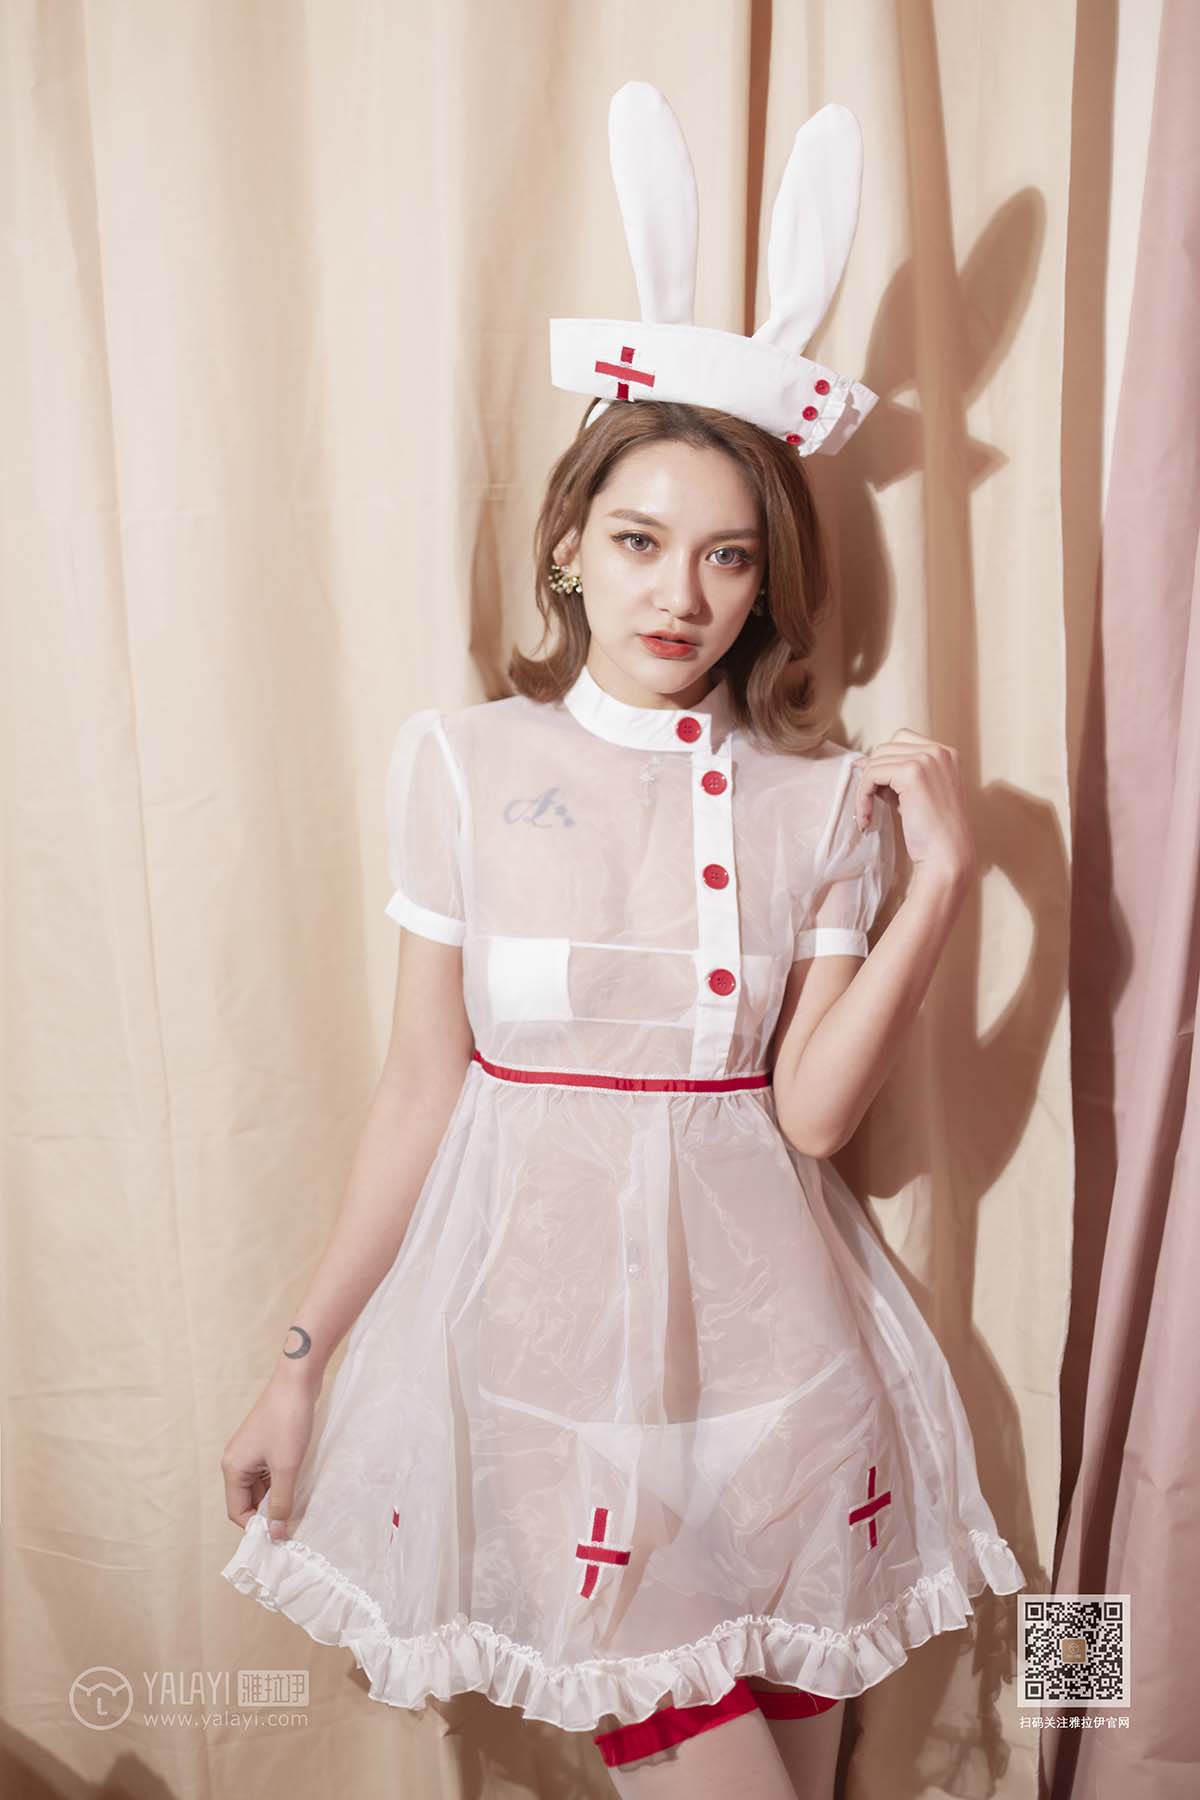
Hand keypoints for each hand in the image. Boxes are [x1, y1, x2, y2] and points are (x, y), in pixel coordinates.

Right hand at [220, 1371, 317, 1541]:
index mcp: (233, 1468)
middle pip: (248, 1500)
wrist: (297, 1379)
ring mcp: (251, 1451)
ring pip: (260, 1487)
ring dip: (276, 1497)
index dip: (256, 1526)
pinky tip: (299, 1484)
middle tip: (293, 1523)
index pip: (237, 1511)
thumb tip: (275, 1535)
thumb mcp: (286, 1467)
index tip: (280, 1536)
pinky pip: (269, 1473)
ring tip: (299, 1505)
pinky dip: (281, 1482)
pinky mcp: (265, 1443)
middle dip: (268, 1513)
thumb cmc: (288, 1421)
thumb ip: (280, 1503)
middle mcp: (236, 1461)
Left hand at [851, 730, 974, 887]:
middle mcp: (939, 751)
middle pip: (886, 747)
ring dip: (865, 788)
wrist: (947, 855)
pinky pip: (871, 775)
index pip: (902, 739)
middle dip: (872, 773)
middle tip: (869, 802)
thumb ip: (898, 775)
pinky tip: (867, 817)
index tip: (873, 787)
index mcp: (946, 753)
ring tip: (868, 813)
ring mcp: (927, 759)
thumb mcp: (918, 794)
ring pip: (876, 760)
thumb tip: (863, 762)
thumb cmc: (933, 831)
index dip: (883, 761)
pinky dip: (863, 796)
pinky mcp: (912, 772)